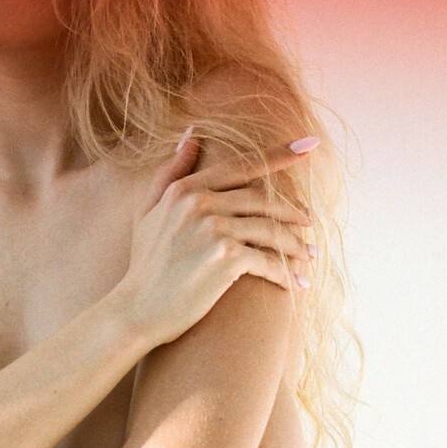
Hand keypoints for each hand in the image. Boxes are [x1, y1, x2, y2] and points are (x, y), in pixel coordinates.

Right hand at [119, 132, 315, 345]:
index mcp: (185, 190)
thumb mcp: (147, 212)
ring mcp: (213, 230)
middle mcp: (200, 204)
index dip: (278, 155)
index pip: (241, 166)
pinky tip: (297, 284)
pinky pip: (268, 261)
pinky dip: (286, 273)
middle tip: (311, 220)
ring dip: (296, 245)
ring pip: (271, 230)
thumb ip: (169, 172)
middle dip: (293, 210)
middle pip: (263, 199)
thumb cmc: (144, 265)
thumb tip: (191, 135)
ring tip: (309, 255)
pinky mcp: (225, 259)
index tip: (309, 146)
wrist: (135, 311)